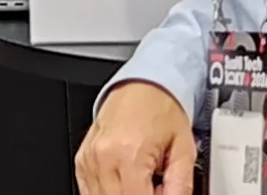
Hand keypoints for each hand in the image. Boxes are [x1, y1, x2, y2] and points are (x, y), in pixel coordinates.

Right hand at [75, 80, 196, 194]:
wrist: (144, 83)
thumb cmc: (162, 110)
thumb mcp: (184, 151)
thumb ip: (181, 187)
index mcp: (129, 154)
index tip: (162, 192)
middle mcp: (104, 157)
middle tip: (155, 186)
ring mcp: (89, 158)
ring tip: (142, 183)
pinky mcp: (82, 159)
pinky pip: (89, 191)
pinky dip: (106, 194)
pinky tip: (125, 185)